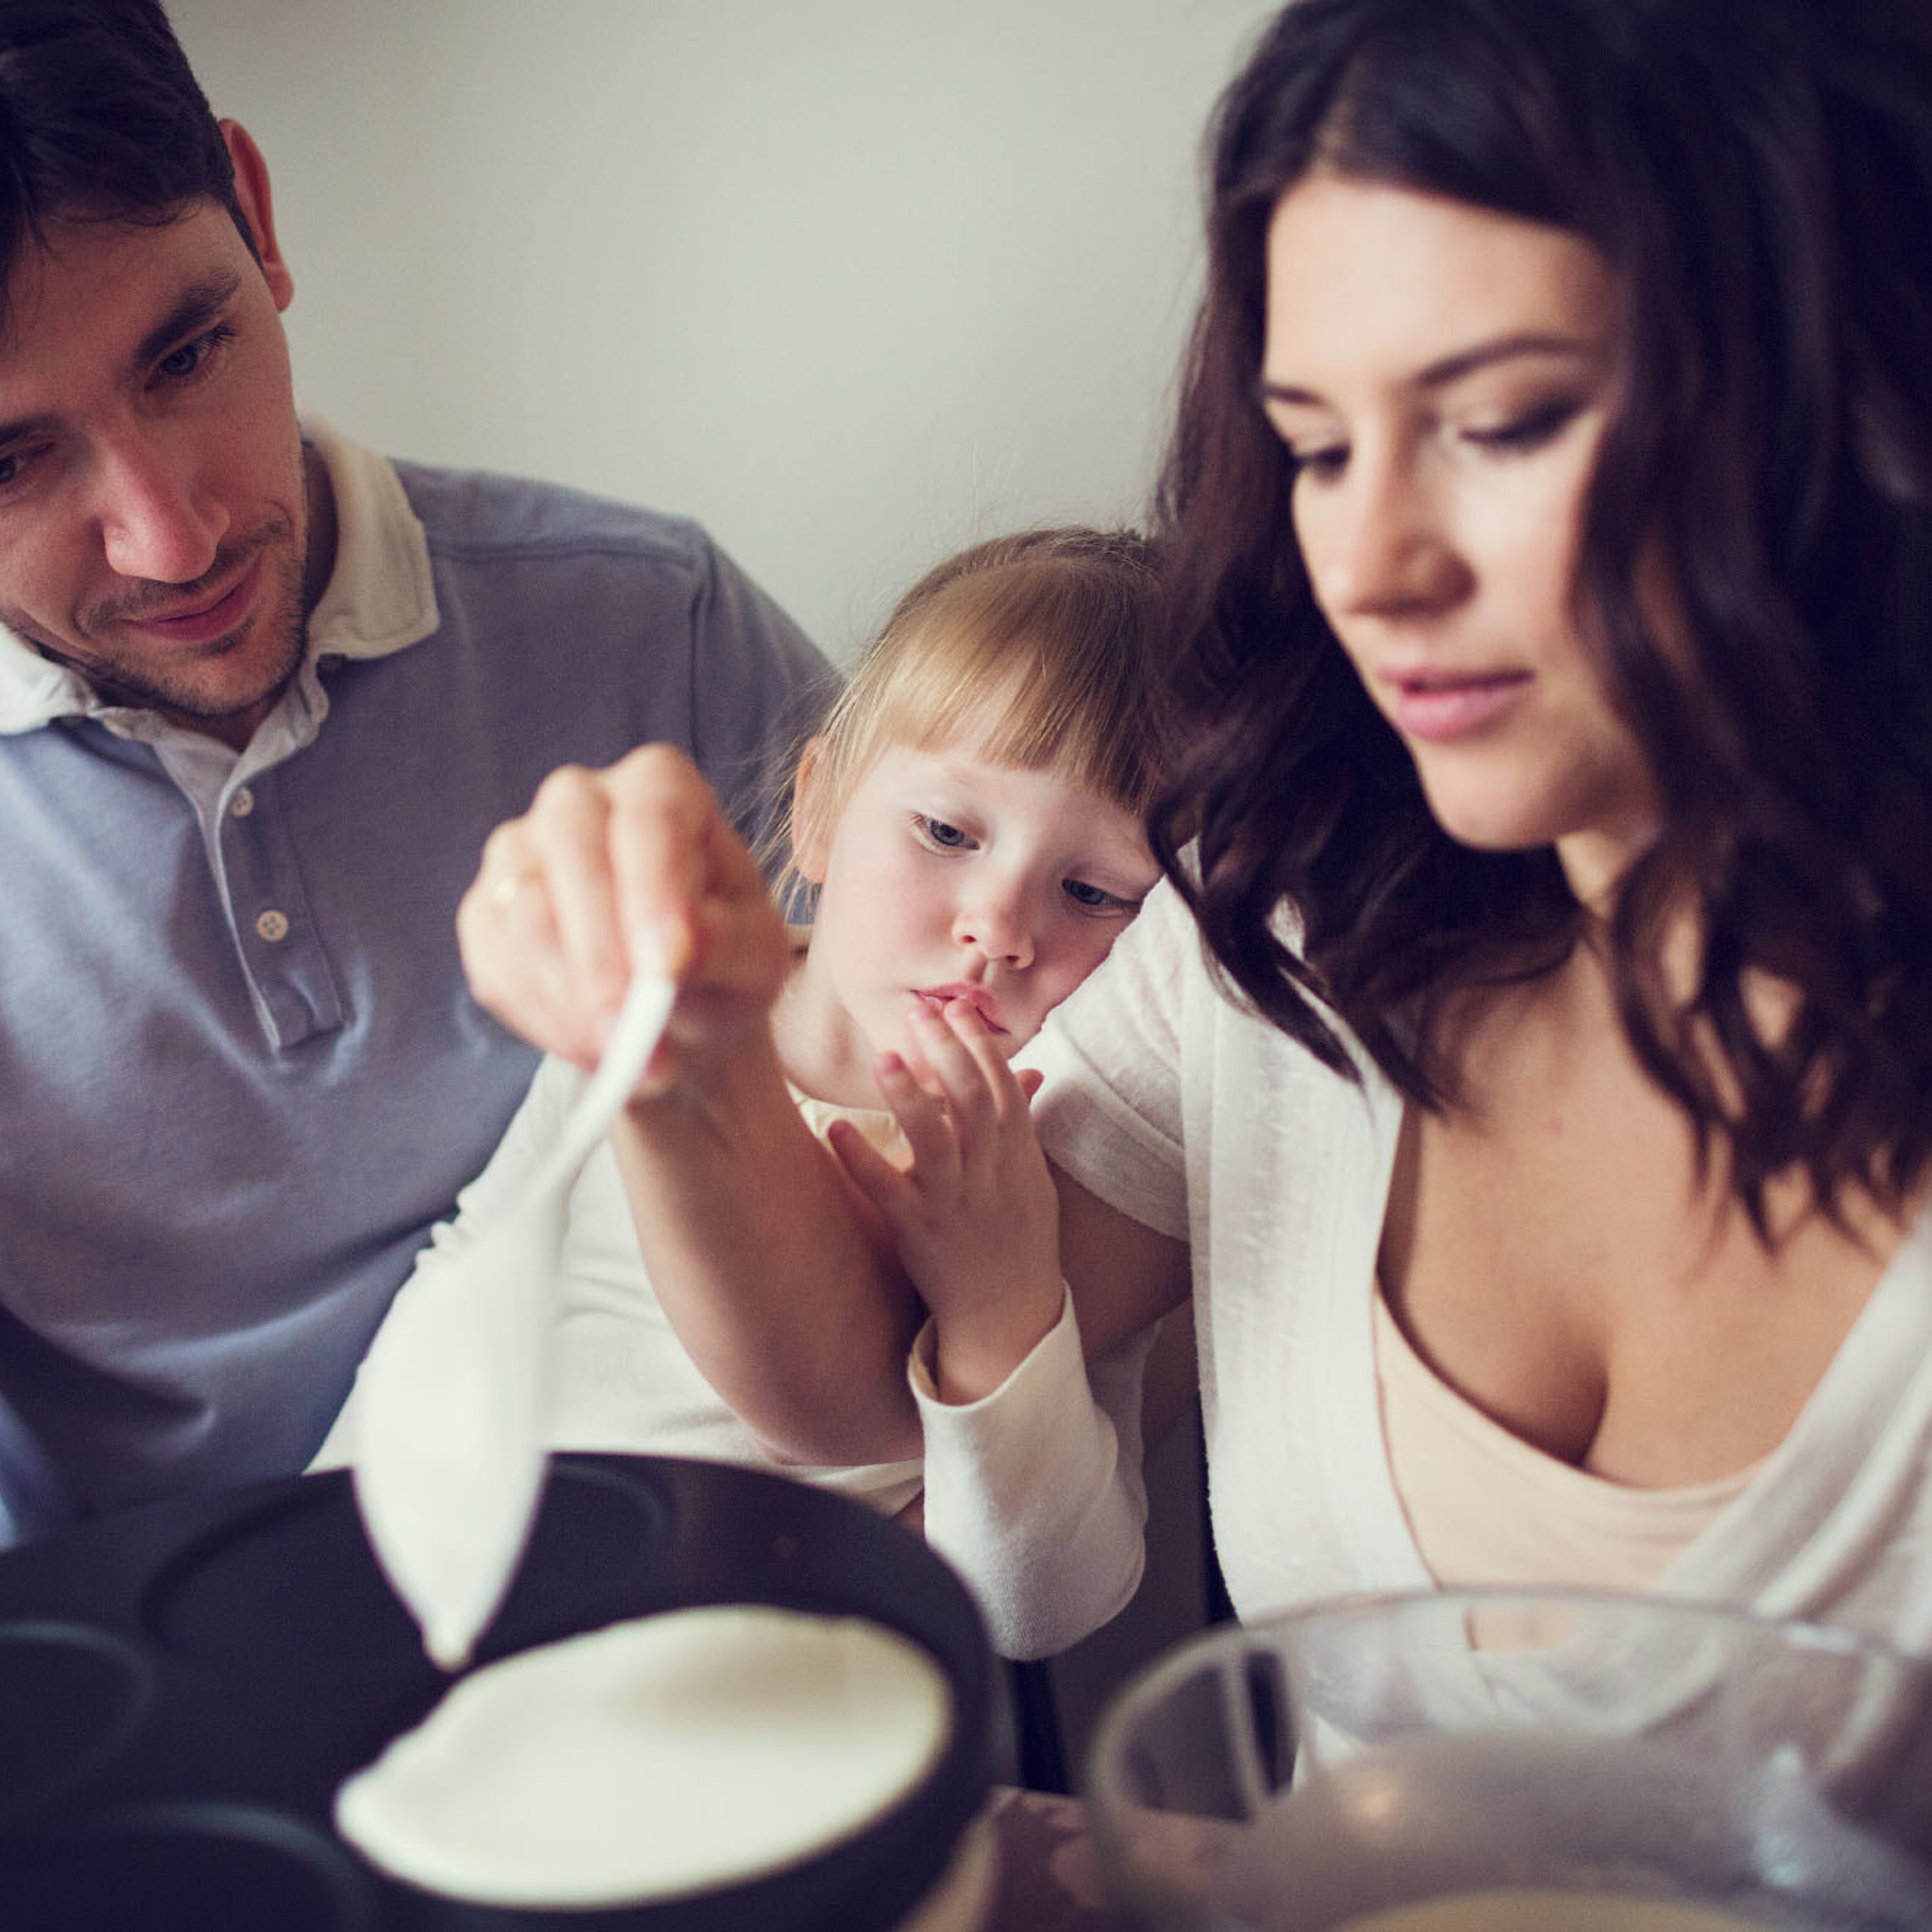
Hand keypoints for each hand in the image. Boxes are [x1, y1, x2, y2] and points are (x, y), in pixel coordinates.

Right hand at [457, 746, 790, 1085]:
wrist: (676, 1011)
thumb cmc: (724, 963)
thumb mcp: (754, 958)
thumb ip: (728, 944)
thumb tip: (685, 946)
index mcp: (661, 787)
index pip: (651, 816)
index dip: (654, 891)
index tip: (668, 967)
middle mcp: (580, 801)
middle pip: (572, 849)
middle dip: (602, 955)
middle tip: (632, 1035)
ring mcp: (520, 853)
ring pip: (524, 911)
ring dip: (574, 999)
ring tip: (628, 1059)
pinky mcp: (485, 915)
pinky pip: (497, 965)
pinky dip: (546, 1021)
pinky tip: (592, 1051)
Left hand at [826, 999, 1063, 1402]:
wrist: (1010, 1315)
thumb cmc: (1017, 1239)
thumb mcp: (1032, 1179)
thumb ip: (1021, 1123)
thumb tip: (1027, 1071)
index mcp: (1017, 1155)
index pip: (1002, 1085)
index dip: (980, 1043)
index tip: (957, 1007)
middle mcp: (989, 1173)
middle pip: (972, 1100)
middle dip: (947, 1051)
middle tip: (917, 1013)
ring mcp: (954, 1202)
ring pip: (935, 1140)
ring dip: (910, 1096)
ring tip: (883, 1058)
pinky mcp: (918, 1230)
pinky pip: (887, 1190)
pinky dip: (861, 1158)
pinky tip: (833, 1129)